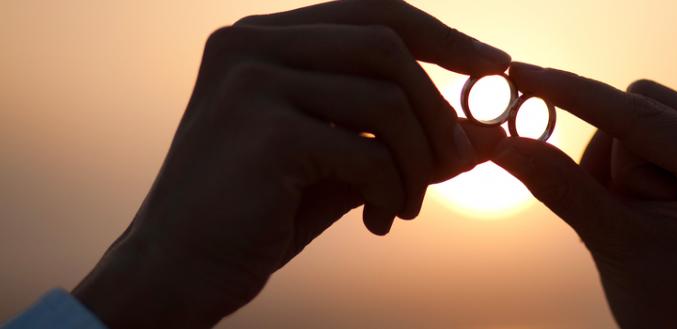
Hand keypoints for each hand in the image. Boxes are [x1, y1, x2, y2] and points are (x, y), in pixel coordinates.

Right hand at [72, 1, 508, 327]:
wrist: (177, 271)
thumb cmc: (261, 215)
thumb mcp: (345, 166)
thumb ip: (405, 140)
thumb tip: (487, 131)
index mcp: (264, 39)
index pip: (375, 13)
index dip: (443, 37)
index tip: (495, 65)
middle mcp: (252, 44)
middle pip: (388, 46)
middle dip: (438, 108)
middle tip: (460, 161)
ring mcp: (252, 81)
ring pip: (386, 100)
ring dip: (417, 162)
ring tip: (407, 206)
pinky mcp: (263, 129)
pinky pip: (367, 151)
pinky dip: (391, 191)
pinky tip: (380, 223)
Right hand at [493, 63, 676, 327]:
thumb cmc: (667, 305)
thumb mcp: (611, 243)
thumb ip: (560, 185)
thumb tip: (503, 141)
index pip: (639, 117)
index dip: (575, 94)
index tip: (523, 75)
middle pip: (640, 107)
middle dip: (609, 156)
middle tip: (617, 214)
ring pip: (638, 116)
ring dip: (614, 165)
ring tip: (630, 220)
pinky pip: (649, 130)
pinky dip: (625, 165)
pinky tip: (638, 207)